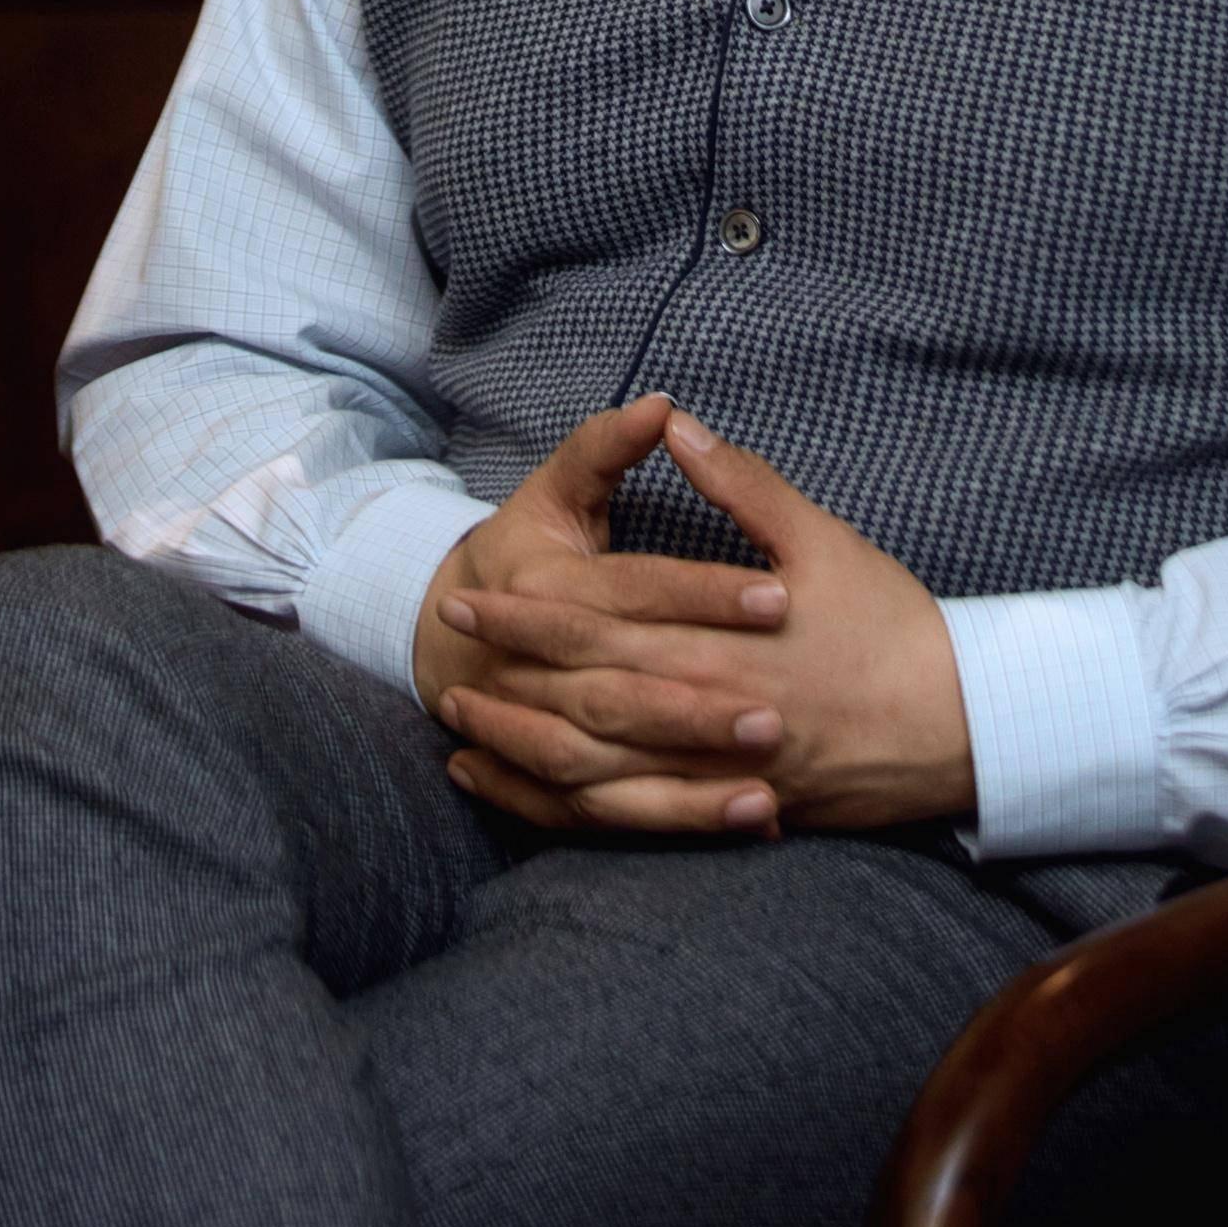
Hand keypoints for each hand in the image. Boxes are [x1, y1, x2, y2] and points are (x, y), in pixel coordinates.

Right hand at [414, 395, 795, 837]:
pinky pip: (615, 812)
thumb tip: (664, 406)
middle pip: (624, 689)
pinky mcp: (562, 780)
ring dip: (692, 778)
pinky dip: (678, 821)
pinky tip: (752, 817)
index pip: (635, 591)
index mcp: (544, 587)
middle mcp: (534, 669)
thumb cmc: (523, 551)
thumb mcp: (558, 490)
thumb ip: (606, 448)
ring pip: (615, 763)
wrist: (446, 638)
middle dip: (701, 702)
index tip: (781, 595)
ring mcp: (542, 731)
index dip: (704, 592)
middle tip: (781, 711)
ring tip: (771, 777)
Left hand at [439, 409, 976, 840]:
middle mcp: (713, 712)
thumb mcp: (822, 539)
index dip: (535, 611)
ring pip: (600, 768)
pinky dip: (566, 807)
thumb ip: (743, 485)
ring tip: (462, 720)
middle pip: (588, 695)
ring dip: (524, 743)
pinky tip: (522, 791)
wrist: (961, 726)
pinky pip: (632, 818)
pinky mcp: (733, 812)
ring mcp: (721, 773)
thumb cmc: (890, 624)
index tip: (476, 587)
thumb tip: (675, 424)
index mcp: (728, 639)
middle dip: (512, 669)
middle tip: (447, 644)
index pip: (608, 625)